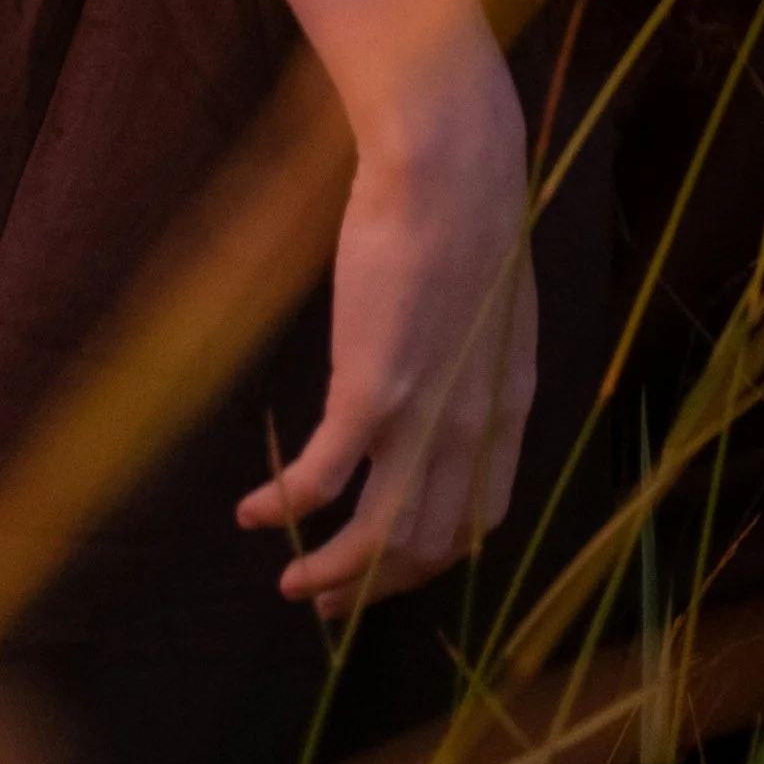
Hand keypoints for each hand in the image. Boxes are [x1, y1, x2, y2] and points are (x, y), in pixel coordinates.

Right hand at [238, 45, 535, 614]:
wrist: (450, 164)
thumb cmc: (465, 213)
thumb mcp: (492, 308)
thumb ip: (473, 361)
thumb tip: (443, 385)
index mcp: (509, 404)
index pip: (481, 518)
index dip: (434, 556)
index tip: (392, 565)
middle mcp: (474, 426)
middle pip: (430, 543)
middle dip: (377, 584)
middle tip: (328, 599)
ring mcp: (424, 414)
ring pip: (379, 537)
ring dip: (331, 574)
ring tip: (290, 584)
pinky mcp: (371, 389)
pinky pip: (322, 482)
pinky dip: (286, 509)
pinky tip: (253, 513)